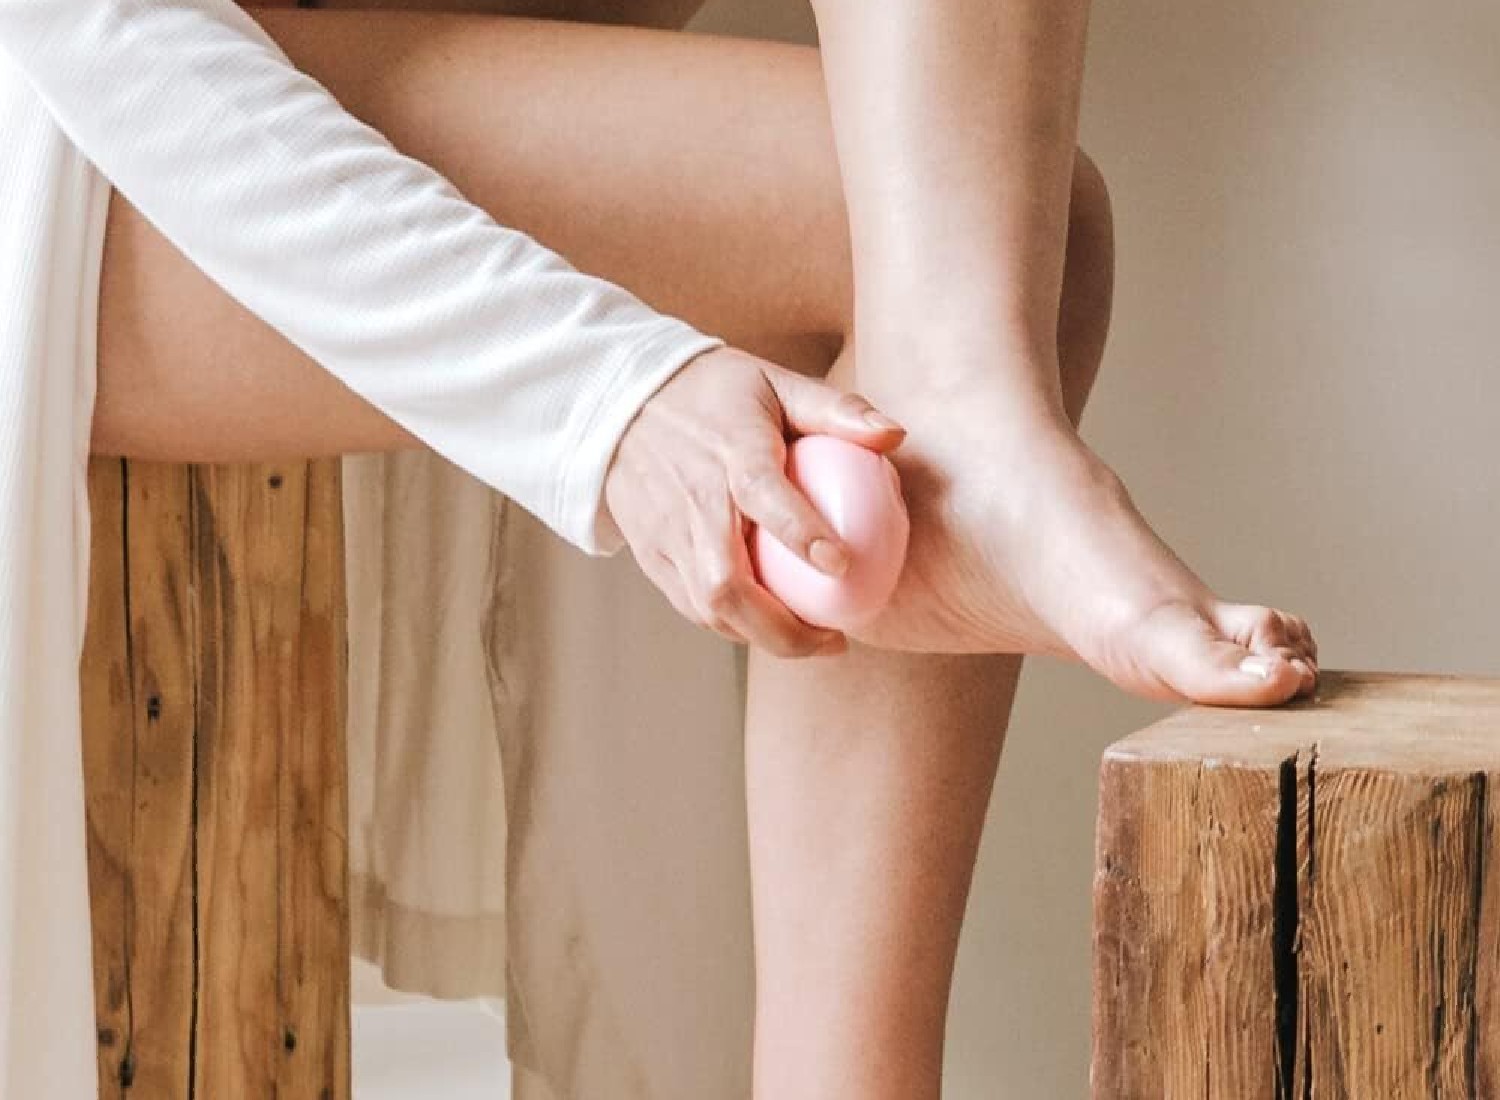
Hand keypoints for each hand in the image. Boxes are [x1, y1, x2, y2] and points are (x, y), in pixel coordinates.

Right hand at [604, 347, 905, 656]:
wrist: (620, 401)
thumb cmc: (715, 392)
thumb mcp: (777, 382)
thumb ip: (836, 410)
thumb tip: (894, 435)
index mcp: (730, 450)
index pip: (762, 495)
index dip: (801, 534)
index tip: (842, 564)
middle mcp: (693, 498)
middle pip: (727, 583)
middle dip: (782, 628)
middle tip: (833, 640)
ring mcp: (666, 532)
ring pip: (708, 606)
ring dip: (760, 636)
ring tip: (810, 641)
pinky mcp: (650, 553)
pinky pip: (690, 605)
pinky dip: (730, 626)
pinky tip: (767, 627)